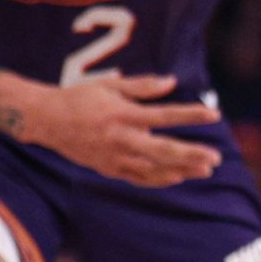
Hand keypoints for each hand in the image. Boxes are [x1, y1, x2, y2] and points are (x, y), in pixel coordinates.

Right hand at [17, 74, 220, 185]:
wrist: (45, 120)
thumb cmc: (80, 97)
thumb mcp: (110, 85)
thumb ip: (142, 86)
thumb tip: (171, 82)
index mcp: (123, 114)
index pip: (165, 115)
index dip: (191, 115)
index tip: (214, 114)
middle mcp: (120, 138)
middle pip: (163, 150)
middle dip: (192, 154)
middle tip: (216, 158)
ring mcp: (113, 157)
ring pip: (153, 169)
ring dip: (181, 170)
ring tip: (205, 170)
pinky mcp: (107, 168)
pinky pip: (138, 177)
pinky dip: (159, 179)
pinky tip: (177, 177)